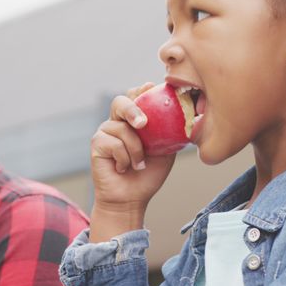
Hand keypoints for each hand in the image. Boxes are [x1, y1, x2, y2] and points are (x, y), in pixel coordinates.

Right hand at [88, 82, 175, 241]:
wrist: (132, 198)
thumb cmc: (149, 173)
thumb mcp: (166, 149)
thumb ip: (170, 130)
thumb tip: (189, 115)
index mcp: (134, 119)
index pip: (135, 95)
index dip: (141, 90)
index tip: (149, 88)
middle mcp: (118, 122)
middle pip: (120, 101)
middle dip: (132, 108)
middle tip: (143, 123)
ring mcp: (105, 132)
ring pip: (120, 128)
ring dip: (135, 149)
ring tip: (139, 164)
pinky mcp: (97, 144)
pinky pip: (113, 143)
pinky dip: (124, 158)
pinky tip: (124, 168)